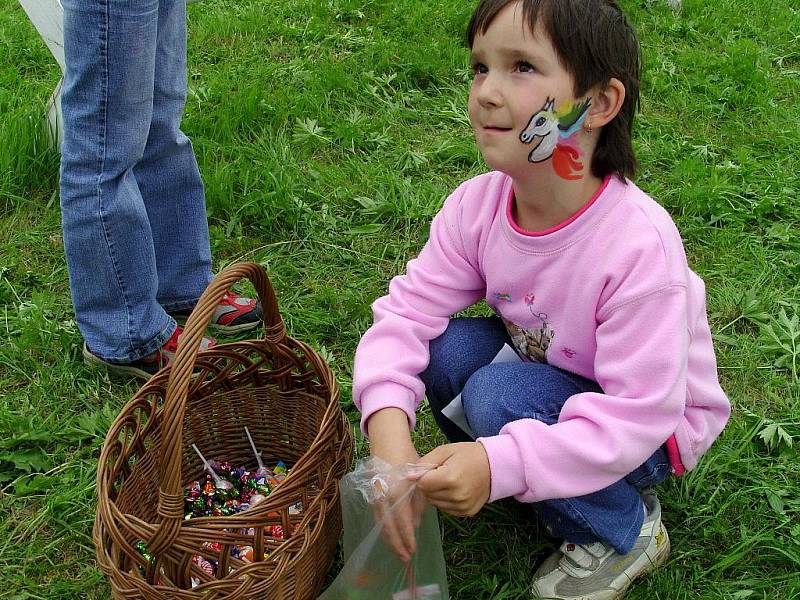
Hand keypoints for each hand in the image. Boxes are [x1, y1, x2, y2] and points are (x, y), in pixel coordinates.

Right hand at [366, 409, 424, 562]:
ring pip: (381, 523)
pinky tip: (390, 538)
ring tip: (399, 553)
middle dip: (396, 544)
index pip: (402, 520)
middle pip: (388, 526)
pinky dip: (384, 529)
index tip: (413, 550)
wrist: (387, 442)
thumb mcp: (419, 478)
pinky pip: (378, 516)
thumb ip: (419, 501)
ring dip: (389, 540)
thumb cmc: (406, 458)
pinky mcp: (372, 495)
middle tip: (405, 559)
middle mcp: (383, 495)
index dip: (407, 537)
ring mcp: (375, 495)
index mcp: (396, 490)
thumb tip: (416, 523)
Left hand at [415, 442, 490, 516]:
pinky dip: (446, 500)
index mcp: (450, 478)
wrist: (494, 465)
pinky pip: (446, 509)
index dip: (423, 475)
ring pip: (435, 503)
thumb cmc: (468, 455)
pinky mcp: (467, 512)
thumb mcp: (445, 451)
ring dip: (436, 493)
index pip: (422, 484)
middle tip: (441, 473)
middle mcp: (457, 495)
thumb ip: (424, 463)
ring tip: (448, 481)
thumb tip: (408, 476)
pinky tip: (455, 489)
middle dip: (429, 484)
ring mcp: (463, 506)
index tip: (432, 468)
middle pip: (428, 495)